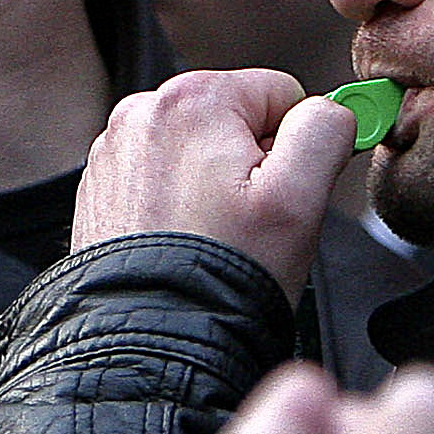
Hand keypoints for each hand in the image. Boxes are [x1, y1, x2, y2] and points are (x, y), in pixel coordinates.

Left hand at [71, 70, 353, 297]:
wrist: (149, 339)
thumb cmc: (219, 275)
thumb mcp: (298, 201)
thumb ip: (325, 133)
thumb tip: (332, 108)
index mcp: (192, 98)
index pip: (280, 94)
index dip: (297, 147)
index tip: (284, 194)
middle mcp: (143, 111)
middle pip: (237, 119)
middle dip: (253, 165)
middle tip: (248, 224)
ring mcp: (115, 149)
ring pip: (201, 149)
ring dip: (215, 185)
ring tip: (214, 237)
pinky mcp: (101, 185)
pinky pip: (163, 177)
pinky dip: (179, 204)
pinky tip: (183, 242)